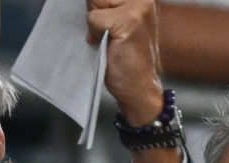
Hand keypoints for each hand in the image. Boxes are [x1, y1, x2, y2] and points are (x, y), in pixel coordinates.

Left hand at [87, 0, 163, 124]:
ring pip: (94, 3)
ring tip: (111, 40)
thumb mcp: (119, 24)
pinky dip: (95, 34)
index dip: (97, 8)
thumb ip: (106, 7)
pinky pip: (93, 19)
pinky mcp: (128, 22)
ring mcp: (138, 8)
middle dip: (96, 14)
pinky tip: (110, 46)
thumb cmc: (128, 61)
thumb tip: (88, 1)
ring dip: (96, 24)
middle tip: (111, 36)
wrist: (140, 89)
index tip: (109, 27)